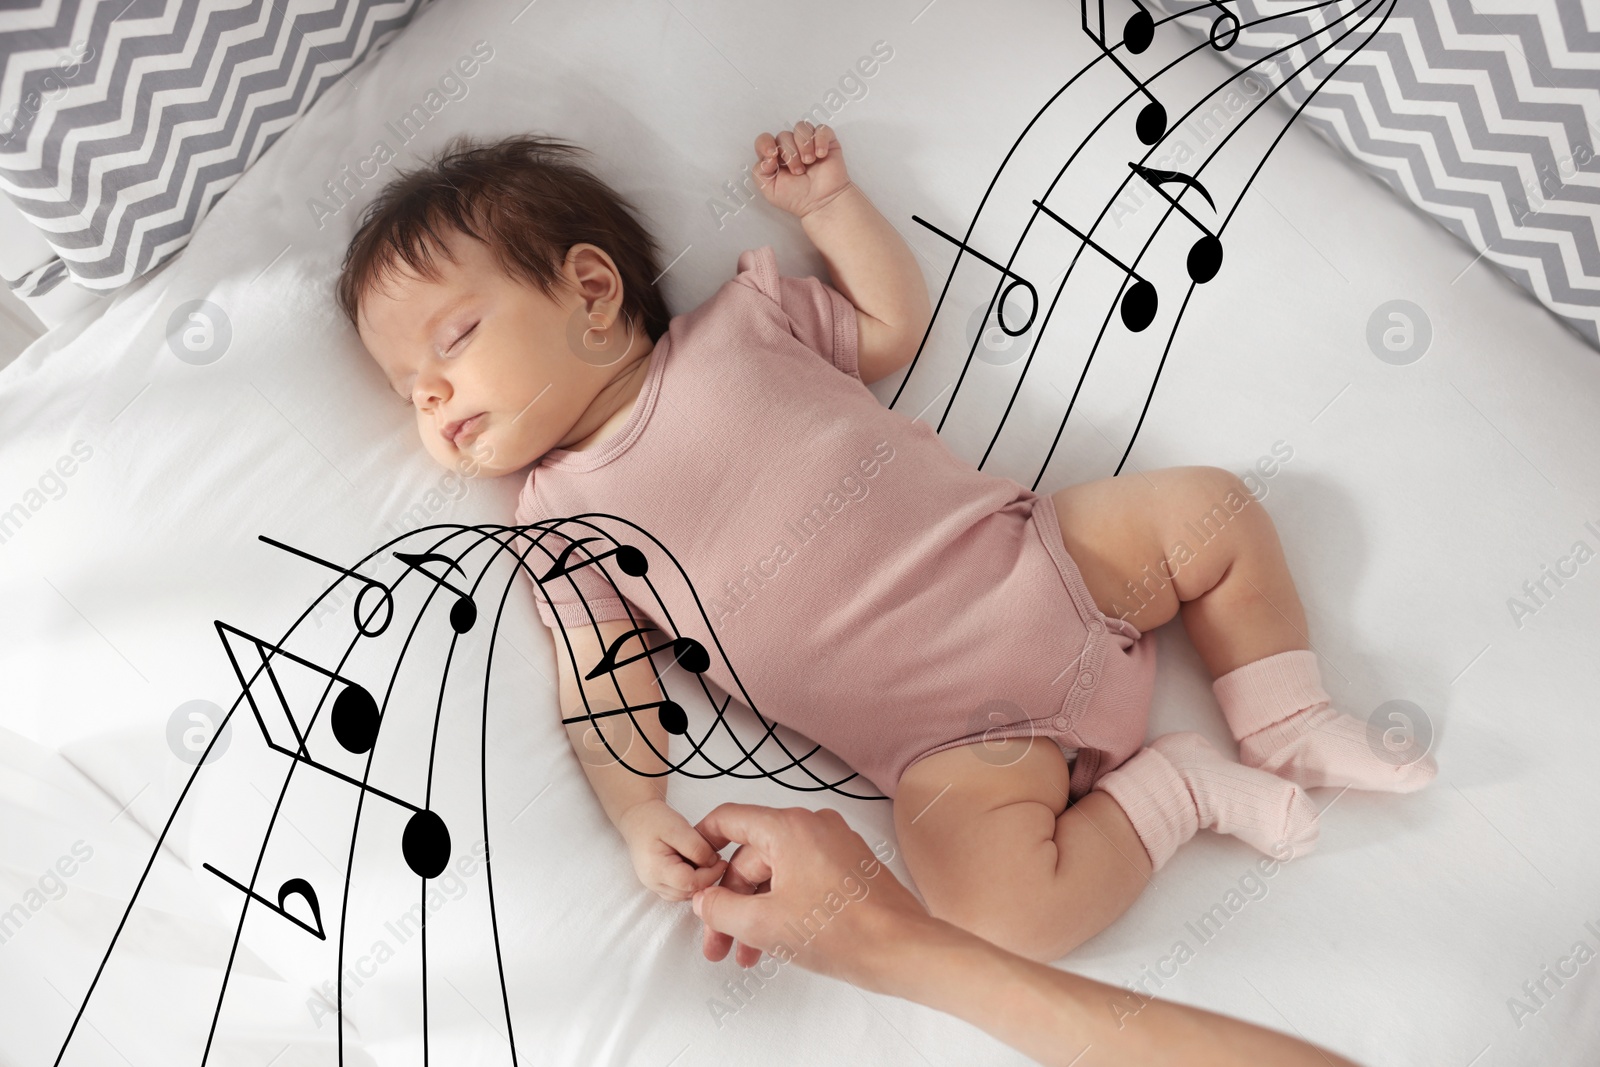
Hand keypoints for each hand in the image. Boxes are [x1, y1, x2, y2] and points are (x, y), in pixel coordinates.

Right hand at [615, 798, 728, 902]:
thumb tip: (713, 864)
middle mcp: (653, 883)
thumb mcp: (679, 828)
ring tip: (703, 859)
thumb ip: (697, 847)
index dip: (711, 874)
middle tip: (715, 859)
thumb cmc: (655, 820)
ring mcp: (655, 886)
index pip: (690, 883)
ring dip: (700, 881)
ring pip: (686, 895)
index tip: (722, 861)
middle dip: (707, 878)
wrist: (637, 819)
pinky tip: (694, 865)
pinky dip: (692, 882)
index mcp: (656, 869)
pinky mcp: (659, 885)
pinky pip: (681, 891)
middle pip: (688, 892)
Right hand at [690, 804, 929, 989]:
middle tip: (718, 939)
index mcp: (789, 828)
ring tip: (745, 953)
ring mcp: (835, 846)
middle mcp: (813, 827)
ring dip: (756, 911)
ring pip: (778, 874)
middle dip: (731, 901)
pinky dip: (784, 906)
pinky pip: (803, 879)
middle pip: (753, 856)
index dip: (703, 842)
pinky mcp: (850, 868)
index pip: (730, 820)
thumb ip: (721, 909)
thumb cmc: (843, 931)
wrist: (902, 950)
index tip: (691, 865)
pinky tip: (775, 942)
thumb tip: (704, 901)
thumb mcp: (764, 924)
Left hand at [752, 121, 853, 218]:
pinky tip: (821, 155)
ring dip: (804, 145)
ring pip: (801, 128)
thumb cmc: (797, 198)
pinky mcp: (827, 142)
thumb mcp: (768, 189)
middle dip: (790, 154)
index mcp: (775, 157)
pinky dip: (820, 140)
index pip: (765, 139)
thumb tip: (768, 155)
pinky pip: (821, 129)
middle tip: (798, 171)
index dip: (766, 143)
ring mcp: (809, 144)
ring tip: (809, 162)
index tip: (772, 154)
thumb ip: (759, 171)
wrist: (821, 203)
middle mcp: (791, 148)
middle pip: (783, 135)